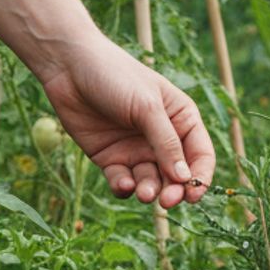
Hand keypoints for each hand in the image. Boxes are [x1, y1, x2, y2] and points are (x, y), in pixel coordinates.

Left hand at [37, 36, 215, 209]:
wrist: (68, 68)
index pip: (200, 155)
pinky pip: (124, 182)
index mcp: (181, 119)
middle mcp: (162, 138)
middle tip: (166, 201)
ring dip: (149, 191)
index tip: (193, 195)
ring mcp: (136, 149)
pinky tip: (123, 184)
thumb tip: (185, 179)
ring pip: (151, 182)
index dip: (200, 177)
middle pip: (177, 175)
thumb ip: (166, 143)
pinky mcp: (111, 158)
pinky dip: (125, 188)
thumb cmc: (115, 76)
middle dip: (174, 190)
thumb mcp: (147, 107)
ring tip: (142, 193)